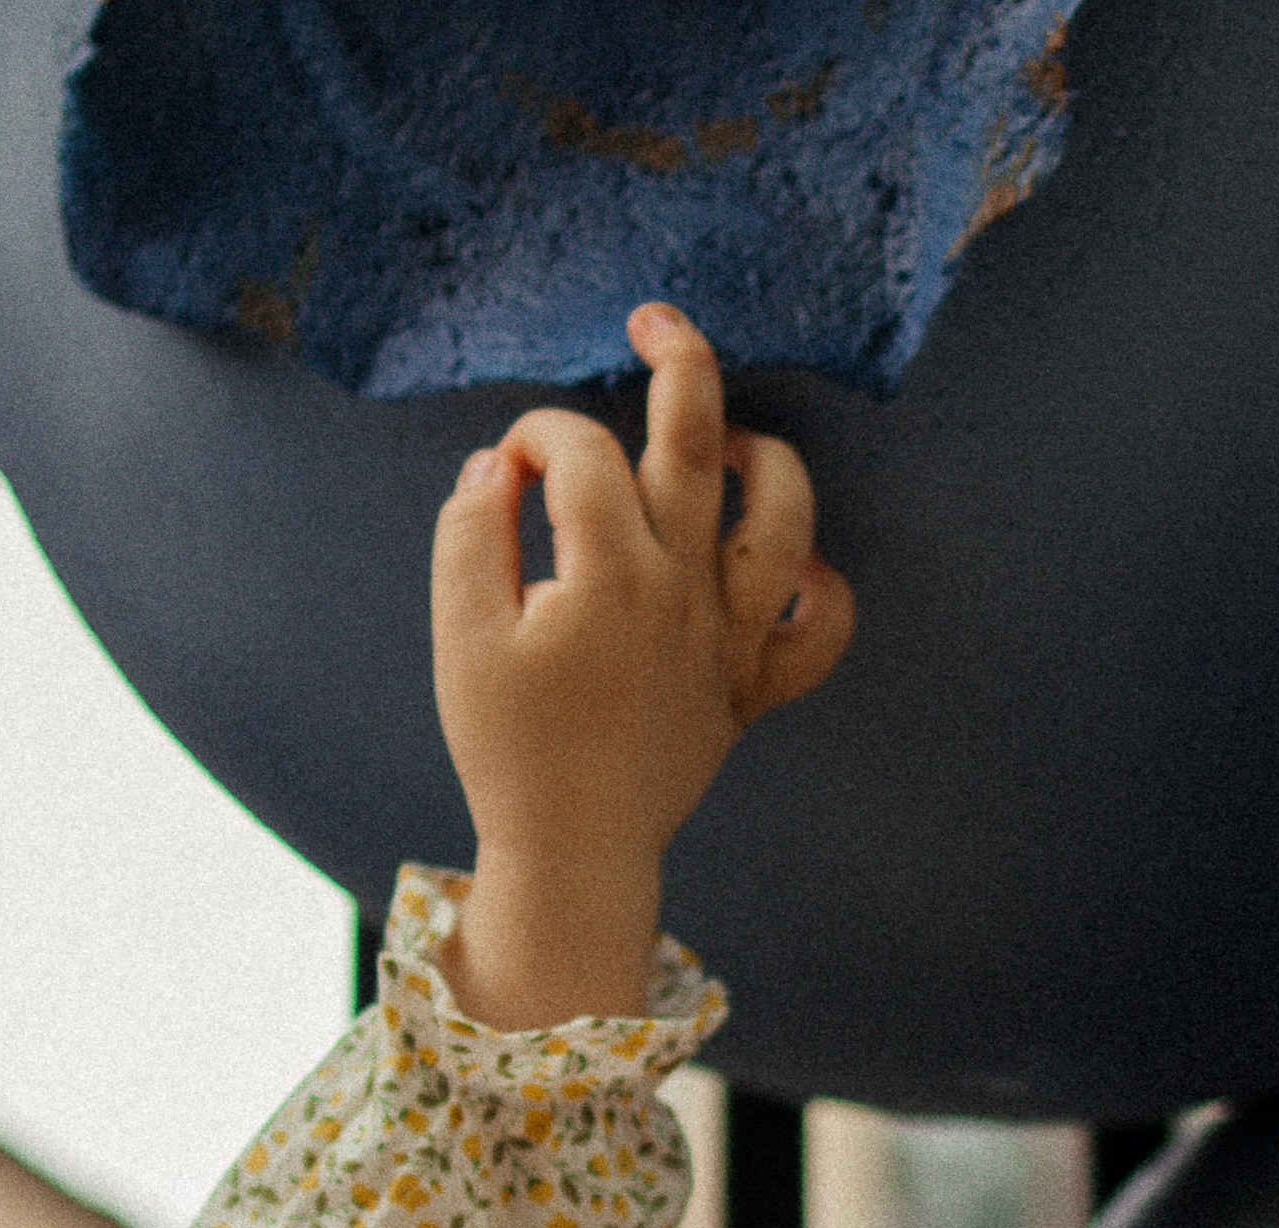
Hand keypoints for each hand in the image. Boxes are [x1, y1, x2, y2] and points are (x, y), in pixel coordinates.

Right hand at [433, 301, 852, 1027]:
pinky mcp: (750, 688)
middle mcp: (683, 589)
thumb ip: (468, 534)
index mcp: (607, 570)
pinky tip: (788, 567)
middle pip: (698, 437)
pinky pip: (818, 631)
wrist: (572, 856)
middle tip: (653, 321)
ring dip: (763, 459)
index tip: (505, 473)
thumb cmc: (508, 749)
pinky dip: (818, 591)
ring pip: (783, 516)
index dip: (535, 438)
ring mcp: (728, 638)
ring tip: (728, 444)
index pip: (577, 451)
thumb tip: (497, 465)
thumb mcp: (459, 638)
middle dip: (677, 356)